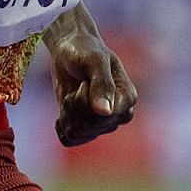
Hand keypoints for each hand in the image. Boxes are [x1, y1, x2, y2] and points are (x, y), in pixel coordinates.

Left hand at [46, 6, 138, 146]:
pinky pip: (70, 140)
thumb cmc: (85, 51)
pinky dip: (62, 125)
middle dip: (75, 106)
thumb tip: (105, 112)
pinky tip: (65, 110)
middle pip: (90, 127)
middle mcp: (118, 114)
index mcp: (128, 97)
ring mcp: (102, 123)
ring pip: (79, 134)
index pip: (105, 118)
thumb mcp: (94, 60)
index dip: (86, 103)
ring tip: (72, 95)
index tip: (85, 83)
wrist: (70, 51)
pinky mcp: (85, 128)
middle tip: (76, 87)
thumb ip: (102, 84)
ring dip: (67, 113)